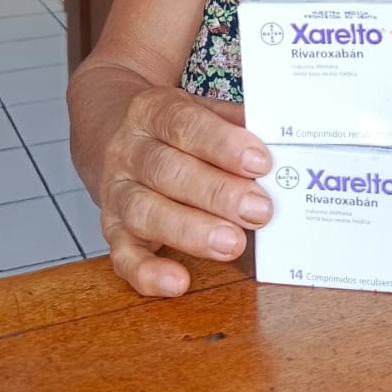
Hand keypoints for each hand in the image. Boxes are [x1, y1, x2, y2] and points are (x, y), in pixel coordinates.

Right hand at [100, 87, 271, 296]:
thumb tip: (279, 141)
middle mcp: (128, 151)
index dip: (222, 144)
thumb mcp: (203, 111)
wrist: (116, 133)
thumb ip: (237, 123)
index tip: (260, 162)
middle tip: (259, 210)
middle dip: (217, 193)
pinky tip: (179, 281)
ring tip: (232, 244)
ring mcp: (116, 193)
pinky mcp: (113, 231)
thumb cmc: (177, 130)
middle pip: (167, 171)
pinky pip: (124, 257)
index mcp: (152, 111)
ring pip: (145, 212)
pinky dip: (148, 273)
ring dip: (191, 231)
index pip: (185, 124)